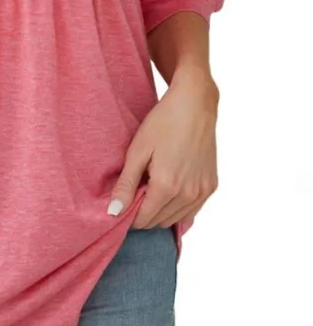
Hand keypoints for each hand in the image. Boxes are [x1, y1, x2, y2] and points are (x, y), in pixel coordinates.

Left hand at [107, 71, 219, 228]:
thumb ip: (126, 184)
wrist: (194, 104)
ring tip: (151, 188)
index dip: (129, 215)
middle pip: (158, 221)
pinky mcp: (211, 186)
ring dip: (160, 212)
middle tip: (135, 192)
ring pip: (175, 219)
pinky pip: (191, 211)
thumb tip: (114, 212)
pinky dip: (178, 208)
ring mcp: (202, 192)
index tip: (122, 202)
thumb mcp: (137, 151)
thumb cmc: (163, 123)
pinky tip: (168, 191)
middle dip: (144, 213)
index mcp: (167, 186)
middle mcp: (188, 194)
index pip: (143, 219)